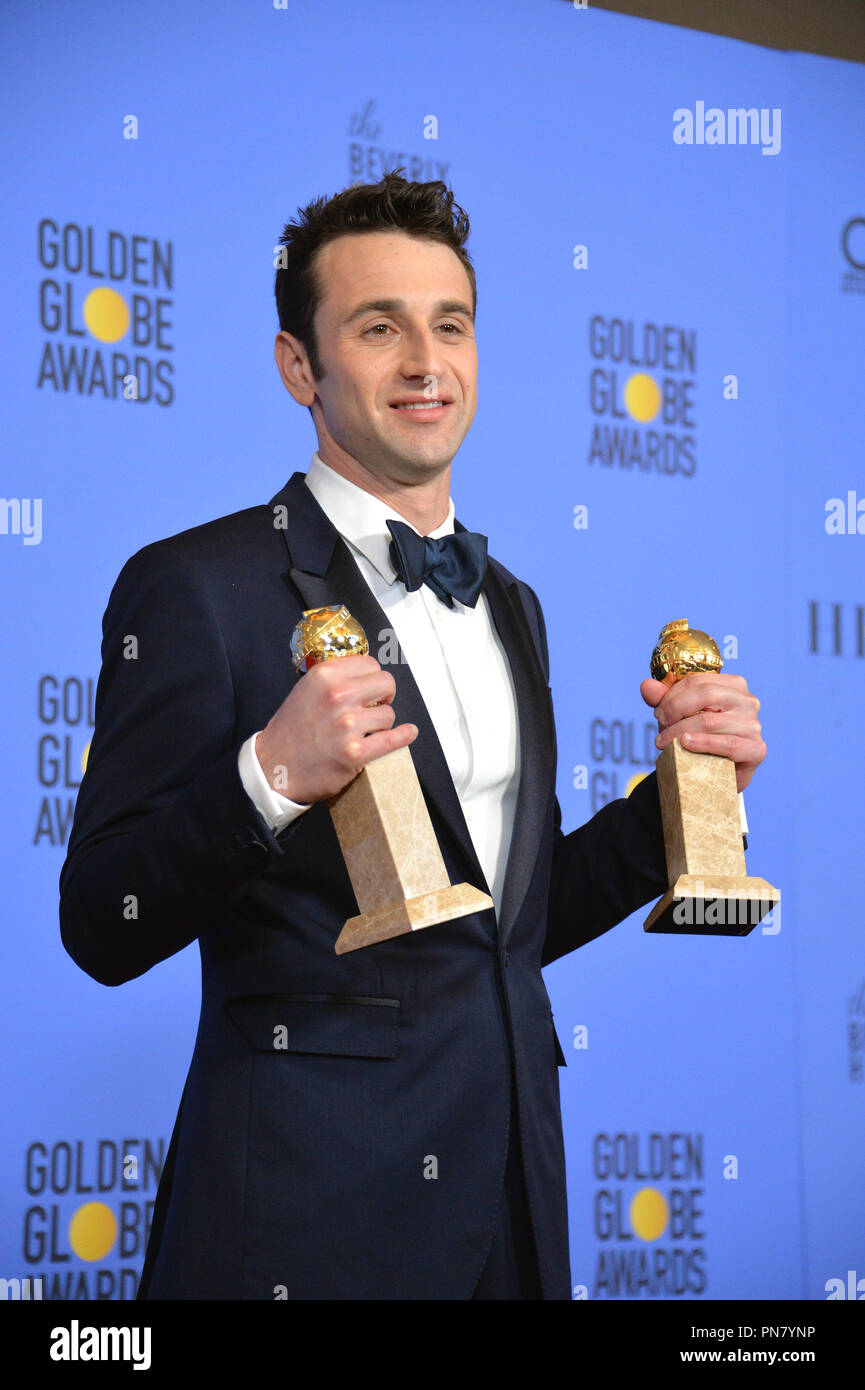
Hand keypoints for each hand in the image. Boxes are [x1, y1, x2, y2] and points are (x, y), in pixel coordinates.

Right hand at [255, 654, 417, 803]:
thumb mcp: (305, 691)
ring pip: (388, 715)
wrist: (273, 768)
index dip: (373, 678)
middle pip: (387, 684)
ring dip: (381, 724)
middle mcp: (337, 696)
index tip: (370, 689)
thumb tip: (365, 675)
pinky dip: (403, 737)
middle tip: (376, 707)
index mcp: (324, 676)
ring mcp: (347, 725)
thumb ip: (334, 679)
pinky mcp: (355, 753)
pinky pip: (392, 740)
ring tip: (365, 731)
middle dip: (384, 696)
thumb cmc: (289, 731)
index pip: (370, 664)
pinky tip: (408, 732)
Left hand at [639, 672, 765, 792]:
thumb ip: (663, 699)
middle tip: (660, 724)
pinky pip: (728, 744)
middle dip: (675, 708)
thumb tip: (646, 686)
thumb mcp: (678, 716)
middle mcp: (748, 701)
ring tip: (664, 742)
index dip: (672, 695)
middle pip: (705, 695)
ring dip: (680, 731)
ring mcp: (754, 725)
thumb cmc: (697, 738)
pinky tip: (685, 745)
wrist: (715, 776)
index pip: (698, 681)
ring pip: (711, 721)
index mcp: (733, 685)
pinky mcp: (756, 750)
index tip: (658, 712)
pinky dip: (704, 743)